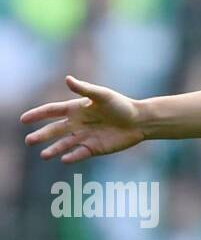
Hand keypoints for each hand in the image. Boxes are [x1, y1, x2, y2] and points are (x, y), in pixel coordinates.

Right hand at [22, 76, 144, 163]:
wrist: (139, 121)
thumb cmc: (120, 105)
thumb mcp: (102, 95)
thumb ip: (84, 89)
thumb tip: (67, 79)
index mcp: (76, 109)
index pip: (52, 111)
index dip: (38, 114)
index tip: (24, 119)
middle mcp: (78, 123)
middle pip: (55, 130)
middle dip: (42, 135)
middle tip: (28, 141)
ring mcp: (85, 137)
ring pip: (65, 144)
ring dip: (54, 149)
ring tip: (43, 155)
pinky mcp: (95, 148)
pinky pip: (80, 153)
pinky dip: (72, 156)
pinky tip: (64, 159)